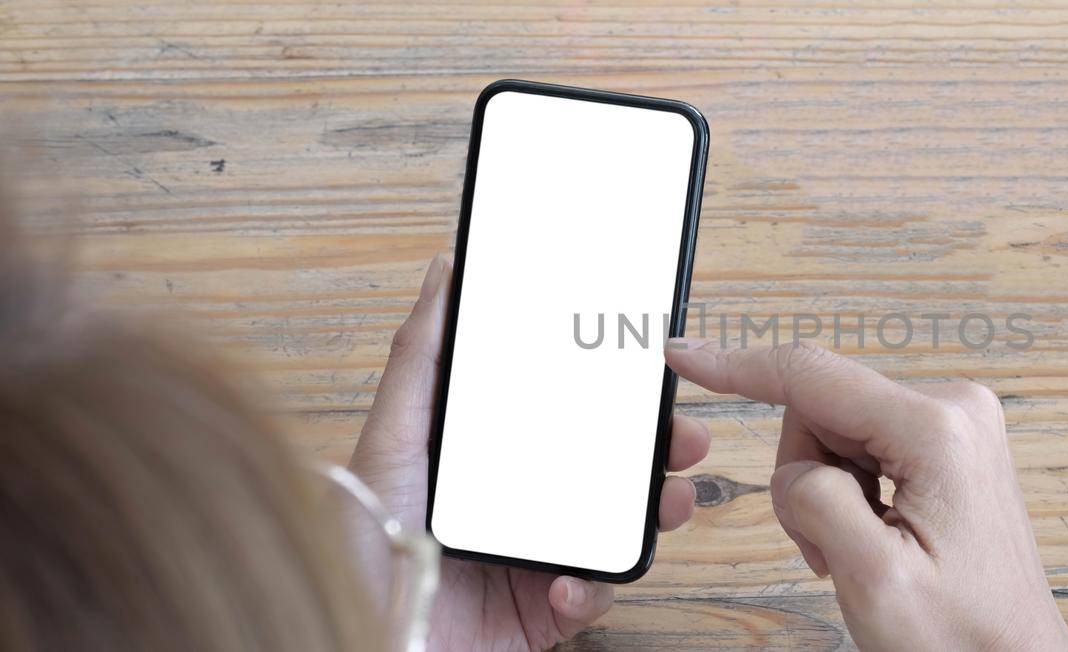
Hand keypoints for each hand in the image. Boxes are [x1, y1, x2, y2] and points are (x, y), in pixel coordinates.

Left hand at [349, 253, 711, 649]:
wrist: (363, 641)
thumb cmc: (358, 546)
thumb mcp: (388, 438)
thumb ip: (420, 357)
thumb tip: (445, 272)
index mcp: (493, 461)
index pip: (567, 415)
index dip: (615, 395)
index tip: (650, 371)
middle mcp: (523, 505)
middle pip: (611, 468)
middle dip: (658, 450)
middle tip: (683, 436)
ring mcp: (539, 558)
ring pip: (621, 528)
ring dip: (655, 512)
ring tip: (667, 499)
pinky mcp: (546, 614)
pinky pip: (594, 595)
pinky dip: (594, 588)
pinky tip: (570, 581)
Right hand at [666, 339, 1067, 650]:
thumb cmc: (962, 636)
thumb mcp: (873, 580)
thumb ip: (817, 504)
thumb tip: (795, 469)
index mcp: (938, 431)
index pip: (812, 375)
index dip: (737, 365)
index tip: (683, 353)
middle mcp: (955, 409)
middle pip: (820, 408)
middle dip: (805, 476)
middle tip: (827, 546)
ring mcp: (955, 424)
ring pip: (836, 431)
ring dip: (826, 491)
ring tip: (859, 550)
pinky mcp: (949, 444)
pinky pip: (864, 446)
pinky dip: (851, 492)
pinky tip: (876, 535)